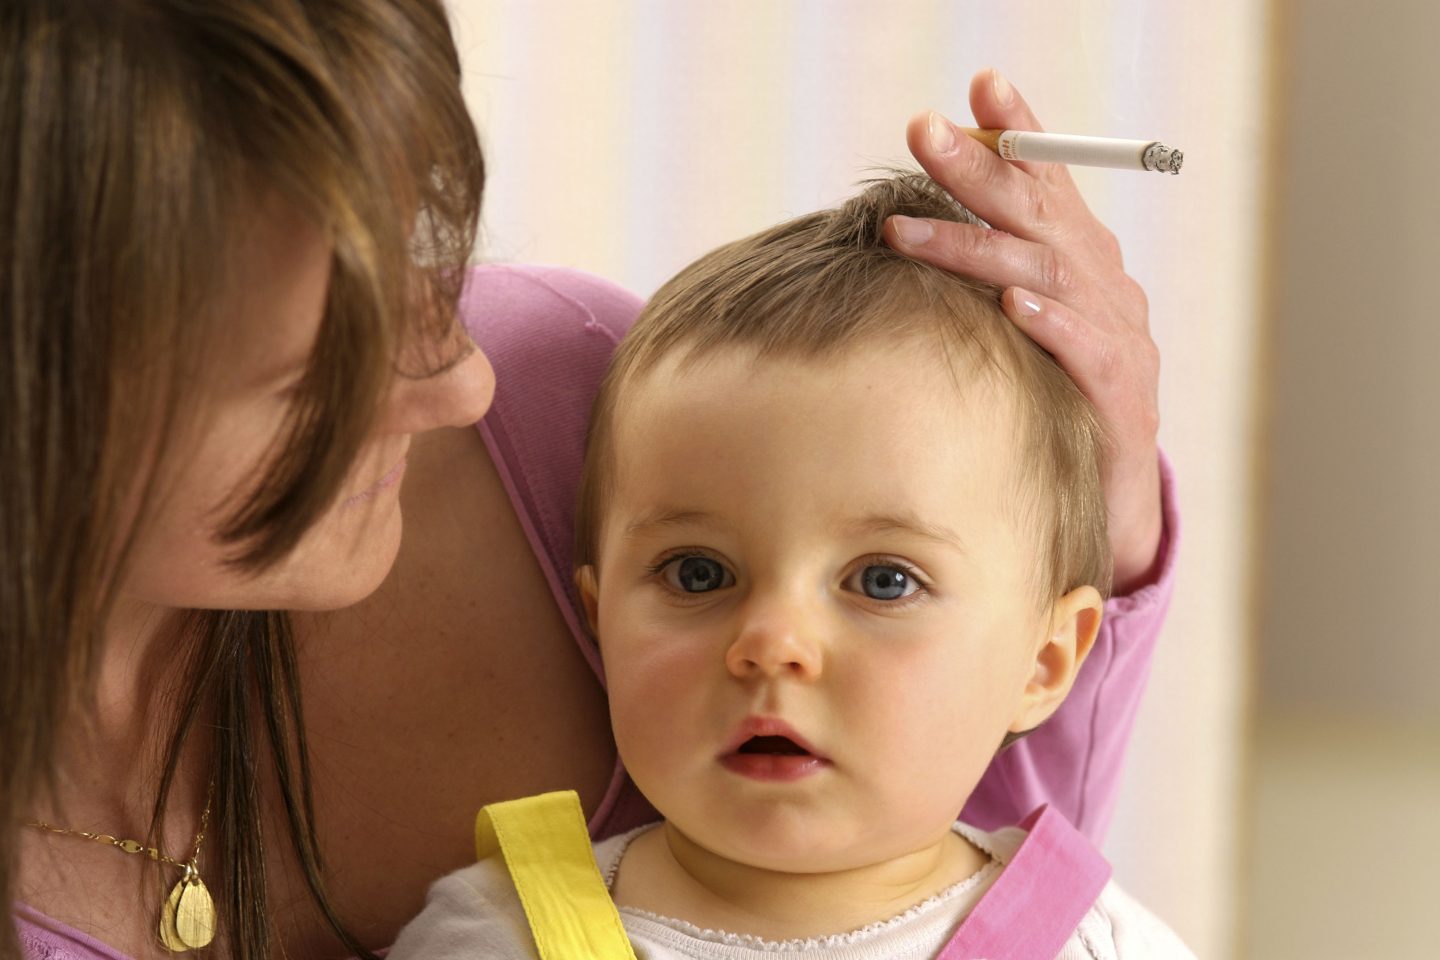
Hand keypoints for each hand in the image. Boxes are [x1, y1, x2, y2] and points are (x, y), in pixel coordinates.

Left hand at [883, 68, 1162, 594]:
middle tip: (921, 130)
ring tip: (910, 227)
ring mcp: (1119, 337)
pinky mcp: (1121, 396)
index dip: (1021, 132)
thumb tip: (908, 215)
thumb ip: (990, 271)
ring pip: (1049, 275)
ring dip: (978, 245)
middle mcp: (1105, 284)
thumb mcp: (1024, 324)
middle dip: (978, 169)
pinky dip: (1054, 322)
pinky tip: (1015, 302)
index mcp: (1081, 259)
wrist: (1112, 493)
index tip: (982, 84)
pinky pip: (1087, 350)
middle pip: (1039, 214)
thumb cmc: (1055, 396)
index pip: (1050, 181)